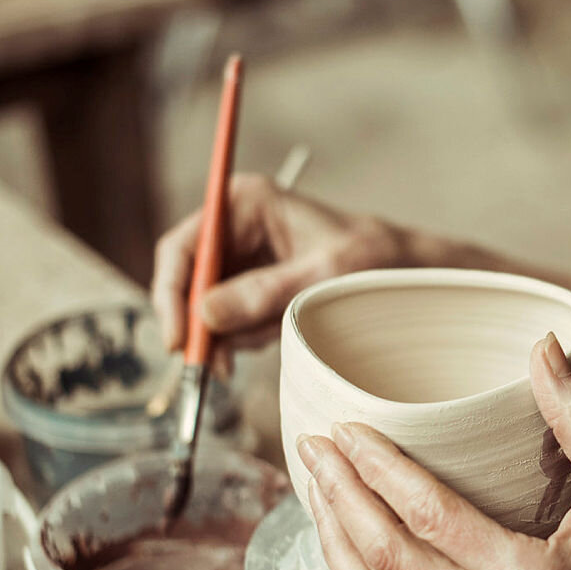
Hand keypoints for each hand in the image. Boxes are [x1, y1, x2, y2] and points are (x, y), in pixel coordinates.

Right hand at [150, 174, 408, 353]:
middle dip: (204, 328)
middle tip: (218, 367)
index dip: (171, 295)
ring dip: (237, 334)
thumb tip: (207, 316)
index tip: (180, 340)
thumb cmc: (369, 258)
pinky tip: (281, 329)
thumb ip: (265, 294)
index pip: (181, 248)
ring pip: (208, 311)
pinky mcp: (247, 286)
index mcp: (244, 202)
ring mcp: (238, 259)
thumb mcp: (321, 276)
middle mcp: (233, 227)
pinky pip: (230, 323)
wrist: (398, 270)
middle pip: (186, 284)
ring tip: (281, 329)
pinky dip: (250, 336)